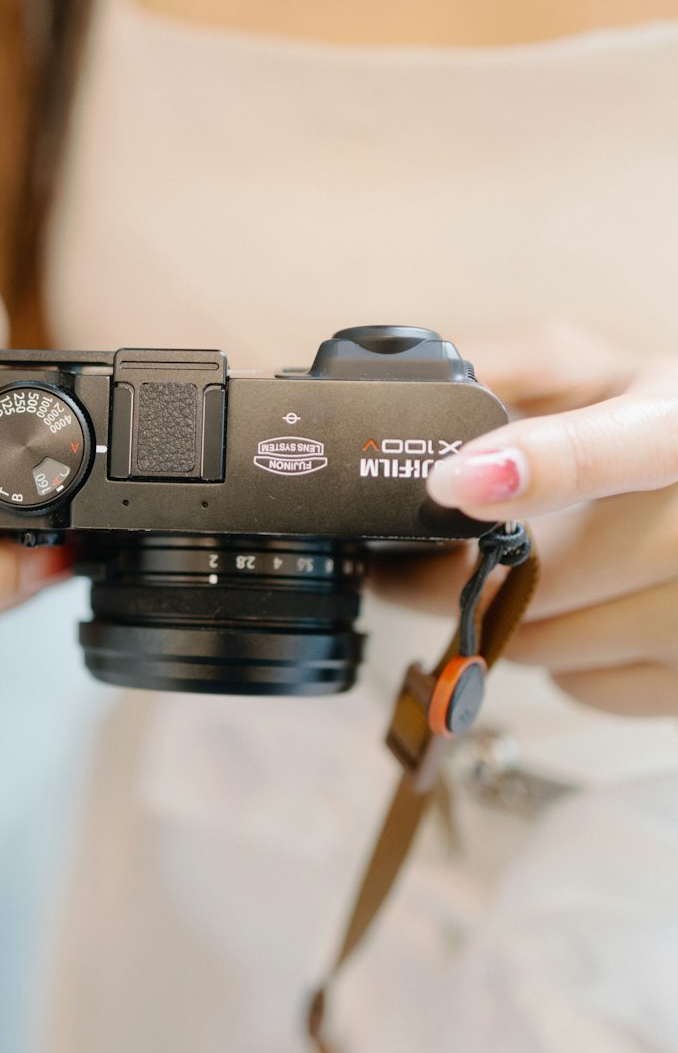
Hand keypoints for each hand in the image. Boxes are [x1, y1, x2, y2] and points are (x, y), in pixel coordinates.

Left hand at [370, 323, 677, 717]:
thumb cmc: (650, 426)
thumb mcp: (584, 370)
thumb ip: (499, 366)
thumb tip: (402, 387)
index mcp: (676, 424)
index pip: (616, 450)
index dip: (534, 467)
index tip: (454, 480)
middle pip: (542, 574)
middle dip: (458, 568)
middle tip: (416, 552)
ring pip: (543, 641)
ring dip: (503, 611)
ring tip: (511, 567)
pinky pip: (577, 686)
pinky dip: (556, 655)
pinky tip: (576, 606)